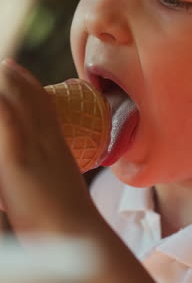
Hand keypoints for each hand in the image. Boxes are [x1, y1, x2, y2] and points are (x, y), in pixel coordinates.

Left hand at [0, 59, 92, 239]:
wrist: (77, 236)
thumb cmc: (68, 219)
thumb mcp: (61, 185)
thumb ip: (50, 169)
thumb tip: (41, 165)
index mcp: (59, 147)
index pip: (46, 108)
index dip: (32, 87)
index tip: (20, 72)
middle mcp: (48, 142)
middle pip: (33, 101)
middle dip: (17, 79)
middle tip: (5, 63)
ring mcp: (34, 150)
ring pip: (20, 106)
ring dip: (8, 86)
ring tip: (1, 68)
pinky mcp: (18, 163)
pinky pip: (8, 124)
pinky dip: (2, 105)